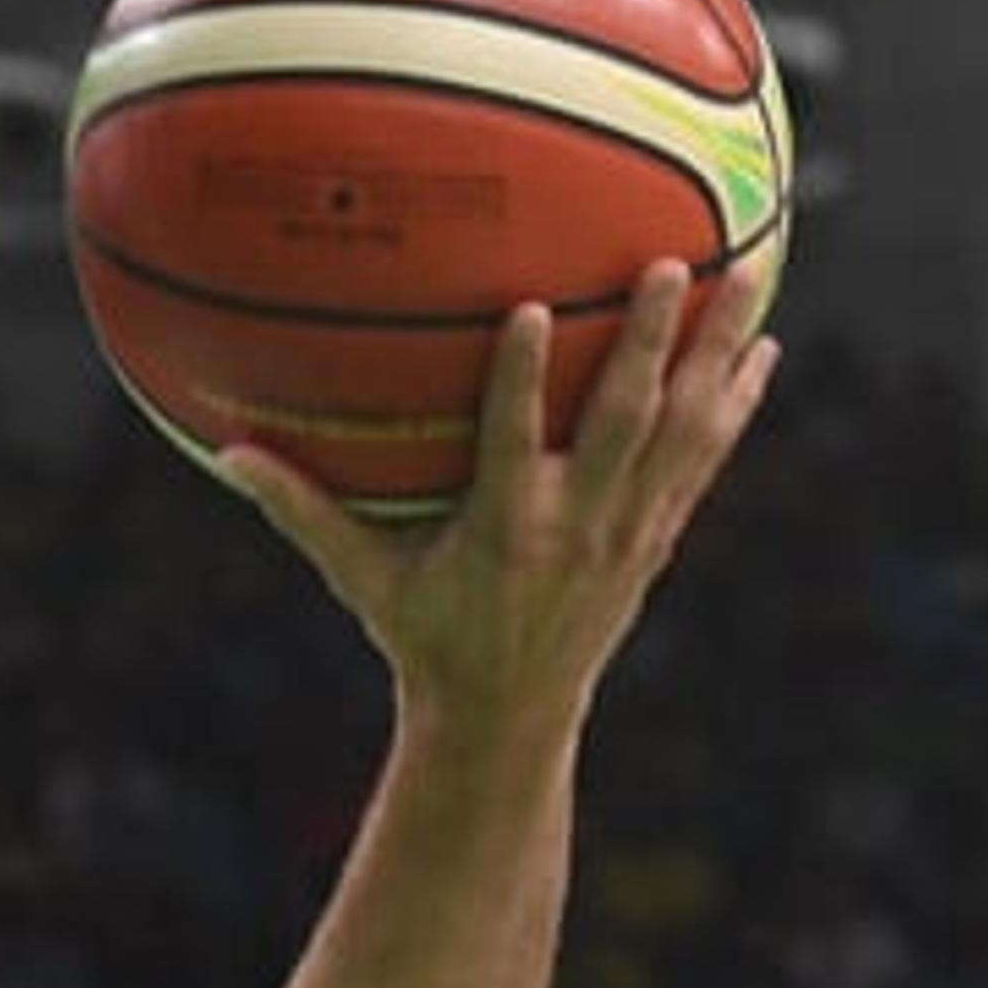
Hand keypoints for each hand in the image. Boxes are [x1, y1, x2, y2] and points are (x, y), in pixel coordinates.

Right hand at [220, 260, 774, 733]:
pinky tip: (761, 351)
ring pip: (681, 435)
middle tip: (672, 267)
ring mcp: (626, 534)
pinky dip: (734, 409)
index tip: (530, 311)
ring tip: (748, 282)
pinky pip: (703, 463)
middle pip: (622, 426)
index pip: (512, 443)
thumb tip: (227, 454)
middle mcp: (575, 527)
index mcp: (503, 532)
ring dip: (715, 358)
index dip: (522, 380)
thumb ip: (304, 513)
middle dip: (649, 347)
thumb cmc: (424, 637)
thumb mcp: (362, 581)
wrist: (507, 720)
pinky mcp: (654, 540)